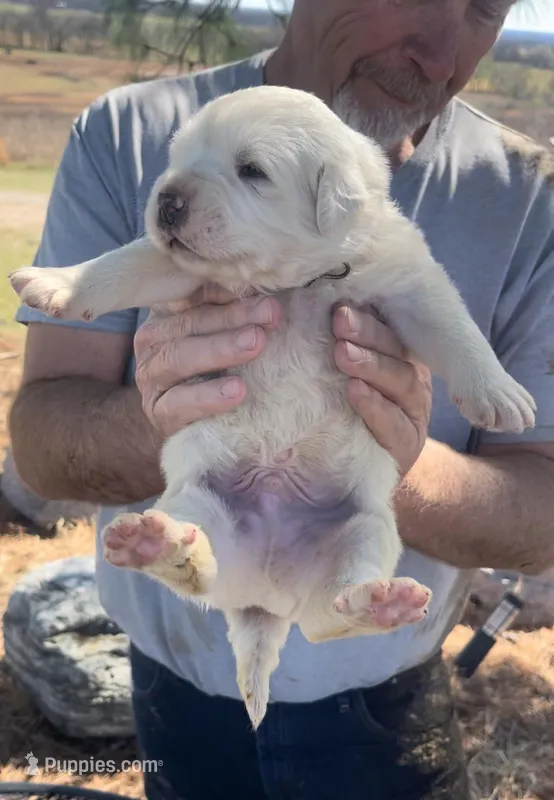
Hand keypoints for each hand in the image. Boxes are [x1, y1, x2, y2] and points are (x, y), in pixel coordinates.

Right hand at [134, 284, 281, 437]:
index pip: (194, 295)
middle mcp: (153, 341)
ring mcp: (150, 377)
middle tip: (270, 314)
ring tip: (256, 344)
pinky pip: (178, 403)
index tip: (262, 293)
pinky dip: (208, 396)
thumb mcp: (220, 341)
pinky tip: (237, 390)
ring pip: (179, 358)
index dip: (227, 292)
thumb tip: (271, 302)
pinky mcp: (158, 412)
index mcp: (167, 315)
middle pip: (191, 323)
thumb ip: (234, 319)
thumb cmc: (212, 376)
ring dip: (220, 349)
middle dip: (234, 317)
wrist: (191, 428)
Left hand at [333, 305, 431, 475]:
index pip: (388, 329)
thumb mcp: (339, 379)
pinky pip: (395, 424)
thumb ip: (338, 349)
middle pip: (397, 350)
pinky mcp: (407, 445)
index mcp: (397, 358)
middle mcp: (412, 381)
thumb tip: (309, 311)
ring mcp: (413, 413)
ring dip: (371, 365)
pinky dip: (375, 406)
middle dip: (368, 333)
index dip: (367, 316)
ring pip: (402, 381)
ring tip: (342, 354)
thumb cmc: (344, 418)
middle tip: (340, 322)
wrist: (356, 476)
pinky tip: (354, 391)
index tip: (339, 306)